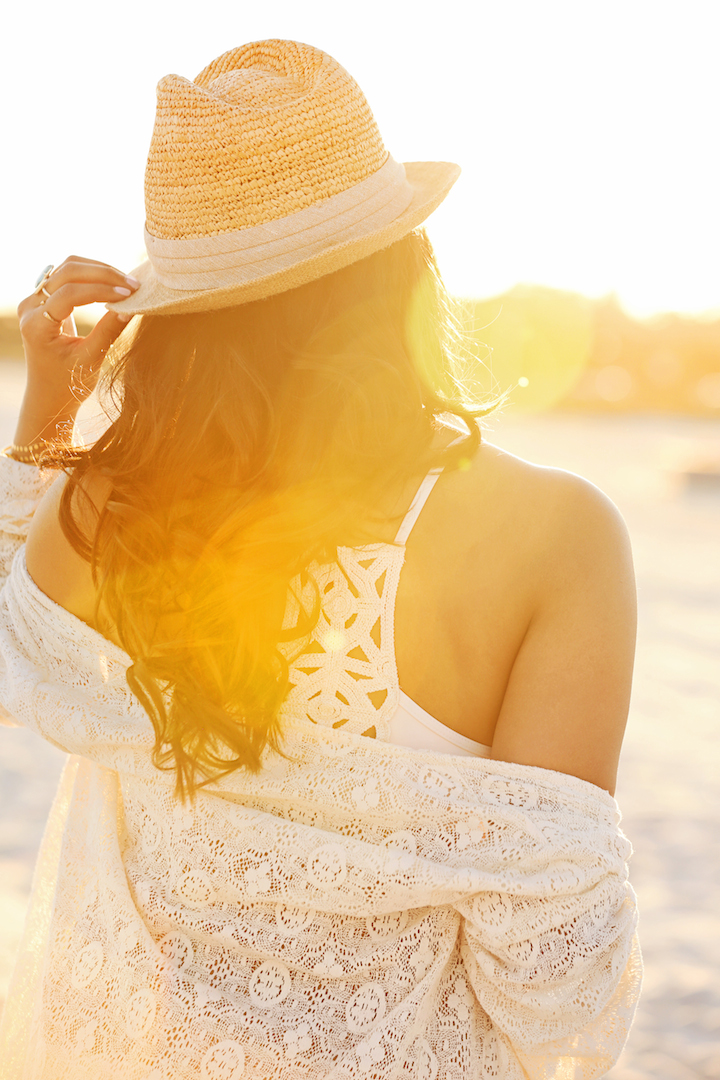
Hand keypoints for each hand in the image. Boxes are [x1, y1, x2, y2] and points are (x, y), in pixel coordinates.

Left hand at [14, 256, 139, 447]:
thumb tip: (131, 306)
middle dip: (102, 273)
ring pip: (67, 268)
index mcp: (36, 325)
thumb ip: (108, 331)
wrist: (50, 395)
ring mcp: (35, 300)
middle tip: (133, 285)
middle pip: (67, 272)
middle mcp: (30, 307)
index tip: (129, 295)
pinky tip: (113, 285)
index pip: (69, 293)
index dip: (101, 290)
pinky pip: (68, 276)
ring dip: (99, 270)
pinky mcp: (44, 299)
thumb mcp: (91, 360)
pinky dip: (92, 276)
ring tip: (126, 283)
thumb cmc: (69, 384)